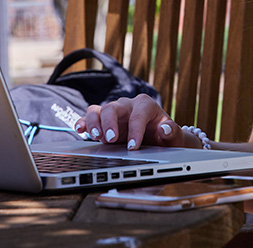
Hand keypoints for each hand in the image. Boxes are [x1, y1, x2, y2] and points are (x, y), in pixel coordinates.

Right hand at [75, 94, 189, 149]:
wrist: (159, 139)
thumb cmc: (165, 136)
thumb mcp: (173, 135)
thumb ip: (172, 132)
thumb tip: (164, 128)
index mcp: (145, 105)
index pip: (138, 114)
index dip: (135, 130)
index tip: (134, 147)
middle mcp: (127, 105)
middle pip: (114, 107)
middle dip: (110, 123)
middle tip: (112, 140)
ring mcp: (114, 112)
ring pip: (99, 110)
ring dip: (95, 123)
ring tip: (97, 137)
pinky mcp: (103, 121)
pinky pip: (90, 117)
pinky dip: (83, 123)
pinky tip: (80, 130)